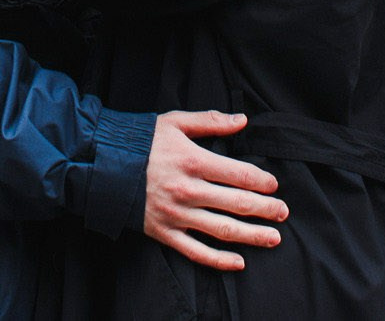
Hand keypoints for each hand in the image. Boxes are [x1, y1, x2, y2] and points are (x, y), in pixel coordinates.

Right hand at [144, 111, 286, 270]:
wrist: (102, 165)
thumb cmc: (140, 141)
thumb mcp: (174, 122)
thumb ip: (210, 122)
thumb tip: (242, 121)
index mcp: (193, 161)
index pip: (238, 174)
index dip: (261, 181)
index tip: (274, 186)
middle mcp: (188, 190)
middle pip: (237, 204)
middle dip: (265, 209)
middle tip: (283, 213)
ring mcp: (177, 215)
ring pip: (223, 230)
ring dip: (252, 236)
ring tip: (273, 238)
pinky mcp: (165, 233)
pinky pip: (196, 252)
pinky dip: (219, 260)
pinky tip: (238, 262)